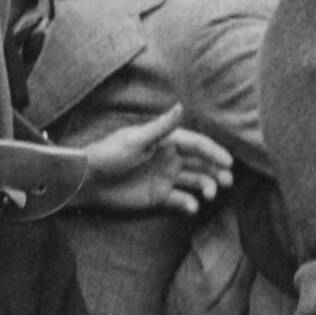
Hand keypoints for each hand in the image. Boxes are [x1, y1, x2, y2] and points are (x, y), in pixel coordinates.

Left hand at [76, 105, 234, 216]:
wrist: (87, 181)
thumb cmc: (109, 154)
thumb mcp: (135, 139)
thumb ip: (161, 127)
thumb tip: (181, 107)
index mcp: (166, 142)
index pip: (197, 145)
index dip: (214, 152)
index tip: (228, 163)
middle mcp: (169, 159)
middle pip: (201, 164)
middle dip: (217, 172)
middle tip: (227, 182)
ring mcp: (165, 178)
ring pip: (196, 182)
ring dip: (207, 187)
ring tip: (210, 195)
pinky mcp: (159, 197)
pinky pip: (181, 200)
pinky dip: (189, 204)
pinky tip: (191, 207)